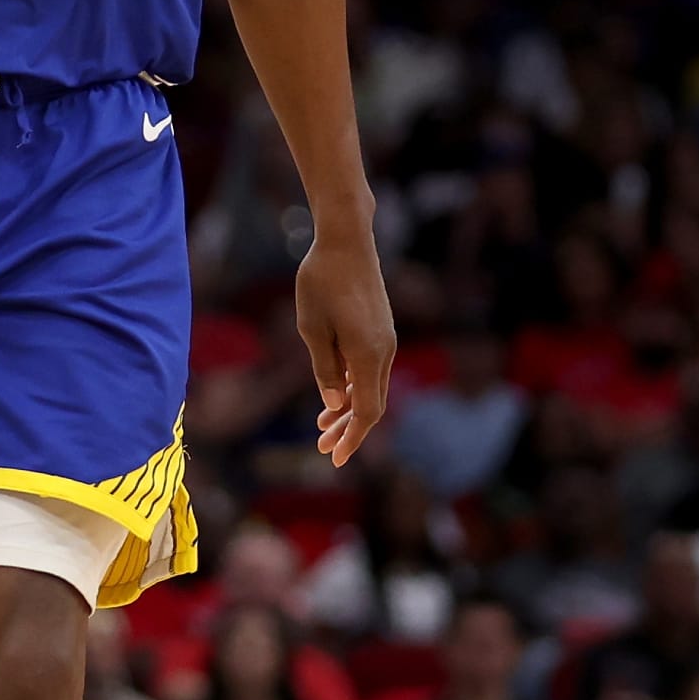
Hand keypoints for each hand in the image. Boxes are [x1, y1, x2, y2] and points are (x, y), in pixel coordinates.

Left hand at [296, 226, 394, 468]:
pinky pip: (371, 370)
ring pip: (372, 388)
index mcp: (368, 354)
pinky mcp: (381, 331)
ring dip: (349, 410)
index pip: (365, 411)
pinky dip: (354, 387)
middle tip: (322, 449)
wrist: (346, 240)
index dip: (351, 438)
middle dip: (348, 430)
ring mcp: (386, 341)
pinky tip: (334, 395)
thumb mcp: (311, 328)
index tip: (334, 459)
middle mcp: (384, 351)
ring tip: (321, 426)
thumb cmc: (321, 281)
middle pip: (372, 405)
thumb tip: (336, 403)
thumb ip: (324, 369)